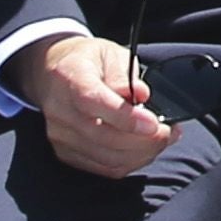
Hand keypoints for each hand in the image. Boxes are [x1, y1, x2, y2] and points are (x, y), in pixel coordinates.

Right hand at [9, 31, 176, 178]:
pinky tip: (145, 149)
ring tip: (161, 140)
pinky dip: (129, 162)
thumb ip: (125, 75)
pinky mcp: (65, 153)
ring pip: (106, 158)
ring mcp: (60, 136)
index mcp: (69, 78)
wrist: (52, 73)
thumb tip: (141, 95)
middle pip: (103, 137)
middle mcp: (60, 110)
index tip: (154, 123)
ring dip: (141, 154)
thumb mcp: (110, 53)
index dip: (126, 117)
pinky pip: (103, 167)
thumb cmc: (86, 61)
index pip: (94, 102)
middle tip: (168, 132)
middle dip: (144, 141)